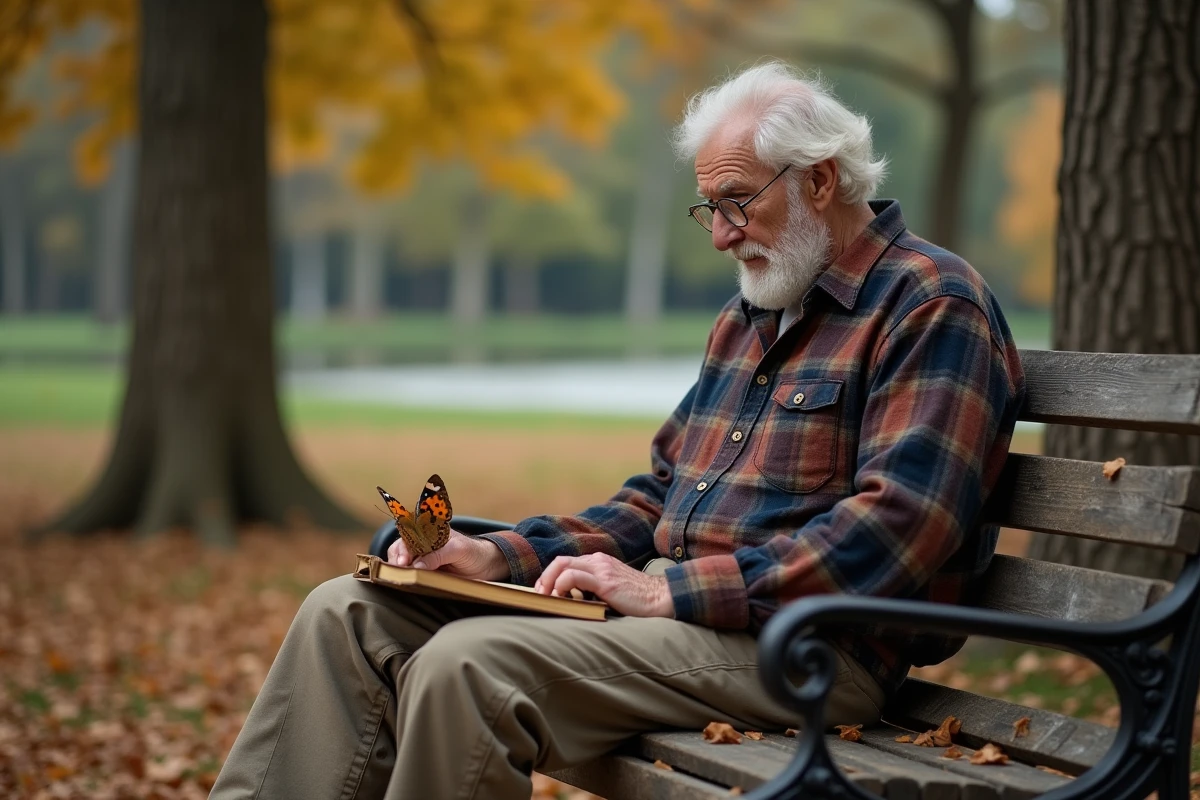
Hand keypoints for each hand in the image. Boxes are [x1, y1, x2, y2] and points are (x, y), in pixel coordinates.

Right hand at [387, 528, 510, 581]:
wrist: (487, 565)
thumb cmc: (473, 551)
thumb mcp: (458, 549)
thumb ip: (438, 555)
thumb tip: (417, 566)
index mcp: (428, 532)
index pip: (407, 536)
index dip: (402, 548)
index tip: (403, 562)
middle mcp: (422, 545)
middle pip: (399, 550)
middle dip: (396, 561)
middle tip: (400, 574)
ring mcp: (422, 560)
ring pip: (401, 565)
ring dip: (399, 572)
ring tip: (401, 581)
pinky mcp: (425, 574)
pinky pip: (411, 577)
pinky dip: (406, 581)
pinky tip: (406, 585)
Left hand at [534, 553, 674, 617]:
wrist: (661, 597)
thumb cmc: (638, 598)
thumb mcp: (612, 589)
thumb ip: (594, 589)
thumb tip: (572, 600)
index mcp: (599, 562)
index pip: (567, 562)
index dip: (550, 575)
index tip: (544, 592)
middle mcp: (598, 561)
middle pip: (560, 561)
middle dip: (544, 577)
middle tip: (539, 595)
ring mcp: (602, 569)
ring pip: (563, 565)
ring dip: (548, 581)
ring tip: (546, 598)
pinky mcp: (605, 582)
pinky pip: (574, 577)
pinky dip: (561, 585)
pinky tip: (561, 597)